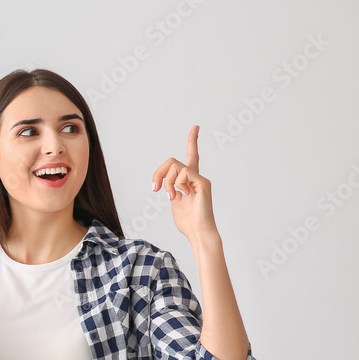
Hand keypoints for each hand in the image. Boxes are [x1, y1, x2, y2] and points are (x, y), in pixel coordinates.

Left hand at [150, 125, 218, 240]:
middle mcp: (196, 177)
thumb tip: (163, 182)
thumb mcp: (173, 201)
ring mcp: (200, 179)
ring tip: (170, 196)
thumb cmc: (187, 221)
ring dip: (166, 182)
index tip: (196, 127)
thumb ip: (170, 187)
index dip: (192, 142)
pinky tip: (182, 195)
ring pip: (175, 167)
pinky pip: (183, 173)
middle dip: (158, 173)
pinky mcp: (203, 183)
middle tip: (155, 189)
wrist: (197, 232)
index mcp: (189, 180)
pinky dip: (176, 184)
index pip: (191, 156)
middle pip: (172, 160)